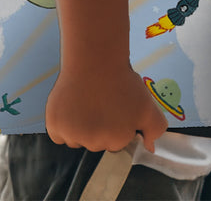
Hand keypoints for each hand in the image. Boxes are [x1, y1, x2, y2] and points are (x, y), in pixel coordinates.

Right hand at [46, 64, 167, 154]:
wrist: (95, 62)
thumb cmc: (122, 82)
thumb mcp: (149, 106)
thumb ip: (155, 130)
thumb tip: (149, 148)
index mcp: (116, 141)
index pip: (117, 143)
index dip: (119, 126)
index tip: (118, 110)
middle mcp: (93, 143)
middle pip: (97, 143)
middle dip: (101, 128)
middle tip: (103, 104)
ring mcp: (72, 136)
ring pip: (77, 140)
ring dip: (81, 128)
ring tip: (87, 103)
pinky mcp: (54, 127)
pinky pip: (59, 135)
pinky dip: (63, 125)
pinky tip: (72, 107)